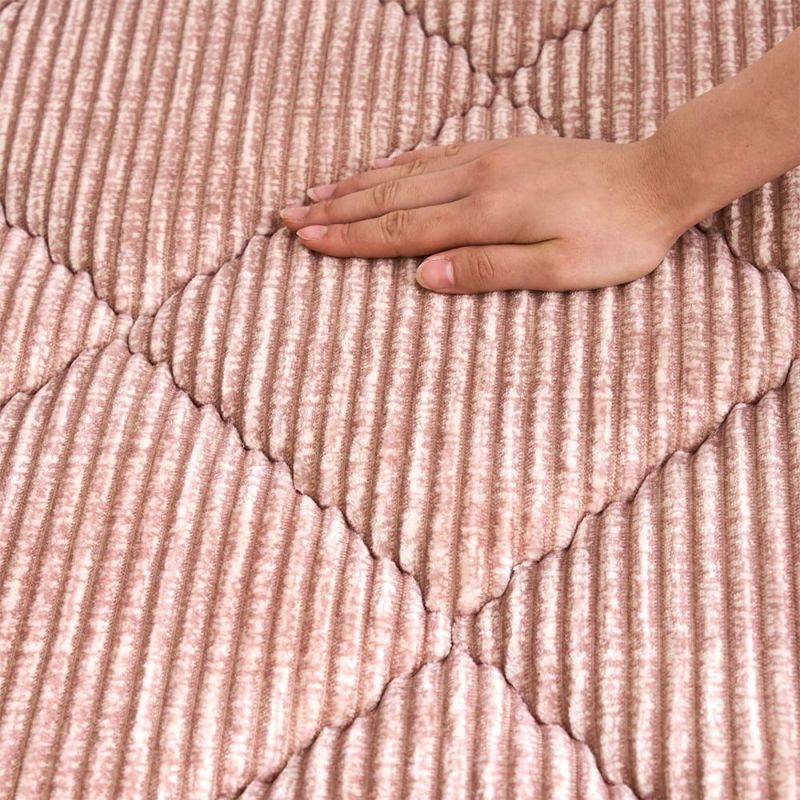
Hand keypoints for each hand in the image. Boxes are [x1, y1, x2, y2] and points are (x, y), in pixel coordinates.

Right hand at [280, 135, 683, 292]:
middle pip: (391, 197)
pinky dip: (398, 163)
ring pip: (406, 172)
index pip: (402, 229)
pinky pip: (435, 153)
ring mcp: (488, 158)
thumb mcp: (561, 269)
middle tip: (287, 214)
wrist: (657, 179)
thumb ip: (492, 271)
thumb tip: (427, 277)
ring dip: (358, 184)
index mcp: (487, 213)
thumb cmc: (616, 236)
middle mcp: (477, 178)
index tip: (306, 239)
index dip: (351, 238)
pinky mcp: (501, 149)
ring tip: (317, 192)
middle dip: (337, 210)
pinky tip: (379, 167)